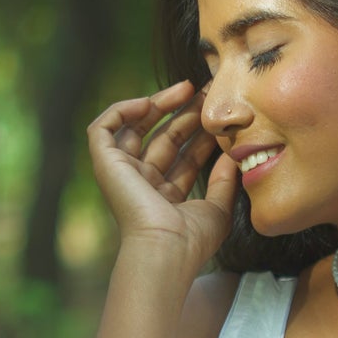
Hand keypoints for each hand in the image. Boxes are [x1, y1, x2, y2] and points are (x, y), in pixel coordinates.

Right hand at [87, 81, 239, 257]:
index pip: (184, 157)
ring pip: (136, 128)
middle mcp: (142, 184)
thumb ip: (226, 181)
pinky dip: (121, 110)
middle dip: (186, 114)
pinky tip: (149, 102)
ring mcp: (122, 174)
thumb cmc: (191, 239)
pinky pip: (104, 128)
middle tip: (209, 92)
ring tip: (189, 88)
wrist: (166, 249)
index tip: (220, 115)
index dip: (201, 134)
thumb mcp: (218, 209)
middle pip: (162, 138)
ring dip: (160, 105)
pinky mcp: (105, 164)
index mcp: (165, 197)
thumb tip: (234, 153)